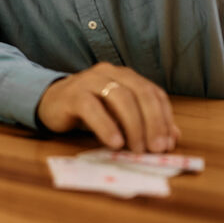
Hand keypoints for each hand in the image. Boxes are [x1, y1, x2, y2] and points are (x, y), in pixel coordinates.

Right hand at [36, 63, 179, 152]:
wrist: (50, 103)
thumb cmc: (89, 111)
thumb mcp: (119, 116)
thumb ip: (144, 122)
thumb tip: (173, 137)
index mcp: (124, 76)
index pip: (153, 92)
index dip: (165, 118)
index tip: (169, 143)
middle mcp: (109, 73)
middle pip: (140, 93)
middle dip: (153, 122)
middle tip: (156, 149)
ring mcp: (89, 80)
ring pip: (120, 97)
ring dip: (133, 126)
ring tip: (136, 149)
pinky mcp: (72, 94)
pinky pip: (92, 107)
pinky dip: (106, 126)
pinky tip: (114, 143)